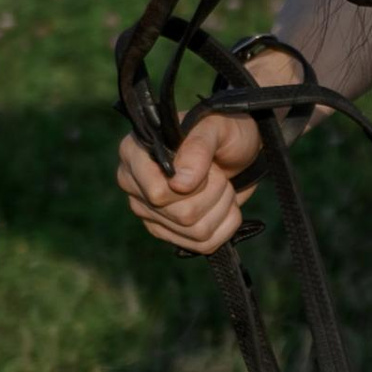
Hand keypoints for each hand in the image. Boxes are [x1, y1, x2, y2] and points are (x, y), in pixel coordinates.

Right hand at [116, 98, 270, 255]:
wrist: (237, 151)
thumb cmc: (223, 132)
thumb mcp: (216, 127)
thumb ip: (198, 148)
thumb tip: (179, 184)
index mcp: (134, 153)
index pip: (157, 193)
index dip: (192, 186)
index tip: (209, 167)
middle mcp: (134, 185)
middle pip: (181, 215)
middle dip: (213, 192)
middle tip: (218, 172)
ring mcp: (149, 212)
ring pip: (195, 231)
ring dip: (222, 207)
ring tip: (221, 185)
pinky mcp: (169, 232)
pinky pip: (204, 245)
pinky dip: (226, 225)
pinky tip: (223, 205)